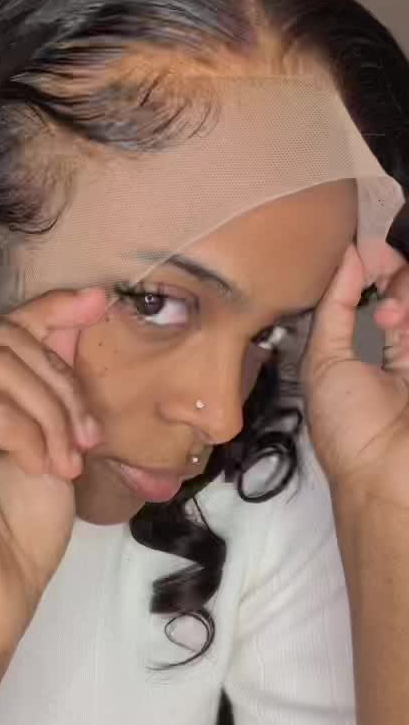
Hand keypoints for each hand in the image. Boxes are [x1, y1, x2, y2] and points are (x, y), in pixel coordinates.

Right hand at [0, 287, 106, 663]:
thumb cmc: (14, 541)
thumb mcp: (50, 447)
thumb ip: (52, 387)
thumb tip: (74, 318)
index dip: (48, 309)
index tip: (97, 301)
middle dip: (60, 382)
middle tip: (86, 437)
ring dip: (50, 409)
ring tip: (68, 459)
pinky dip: (28, 433)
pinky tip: (45, 468)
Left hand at [301, 241, 408, 504]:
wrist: (389, 476)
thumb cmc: (348, 431)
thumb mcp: (324, 362)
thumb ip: (333, 308)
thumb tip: (345, 258)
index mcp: (356, 359)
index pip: (362, 300)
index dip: (361, 272)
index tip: (357, 249)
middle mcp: (393, 356)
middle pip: (398, 294)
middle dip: (388, 269)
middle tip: (380, 260)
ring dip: (402, 288)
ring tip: (388, 308)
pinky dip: (407, 304)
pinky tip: (394, 312)